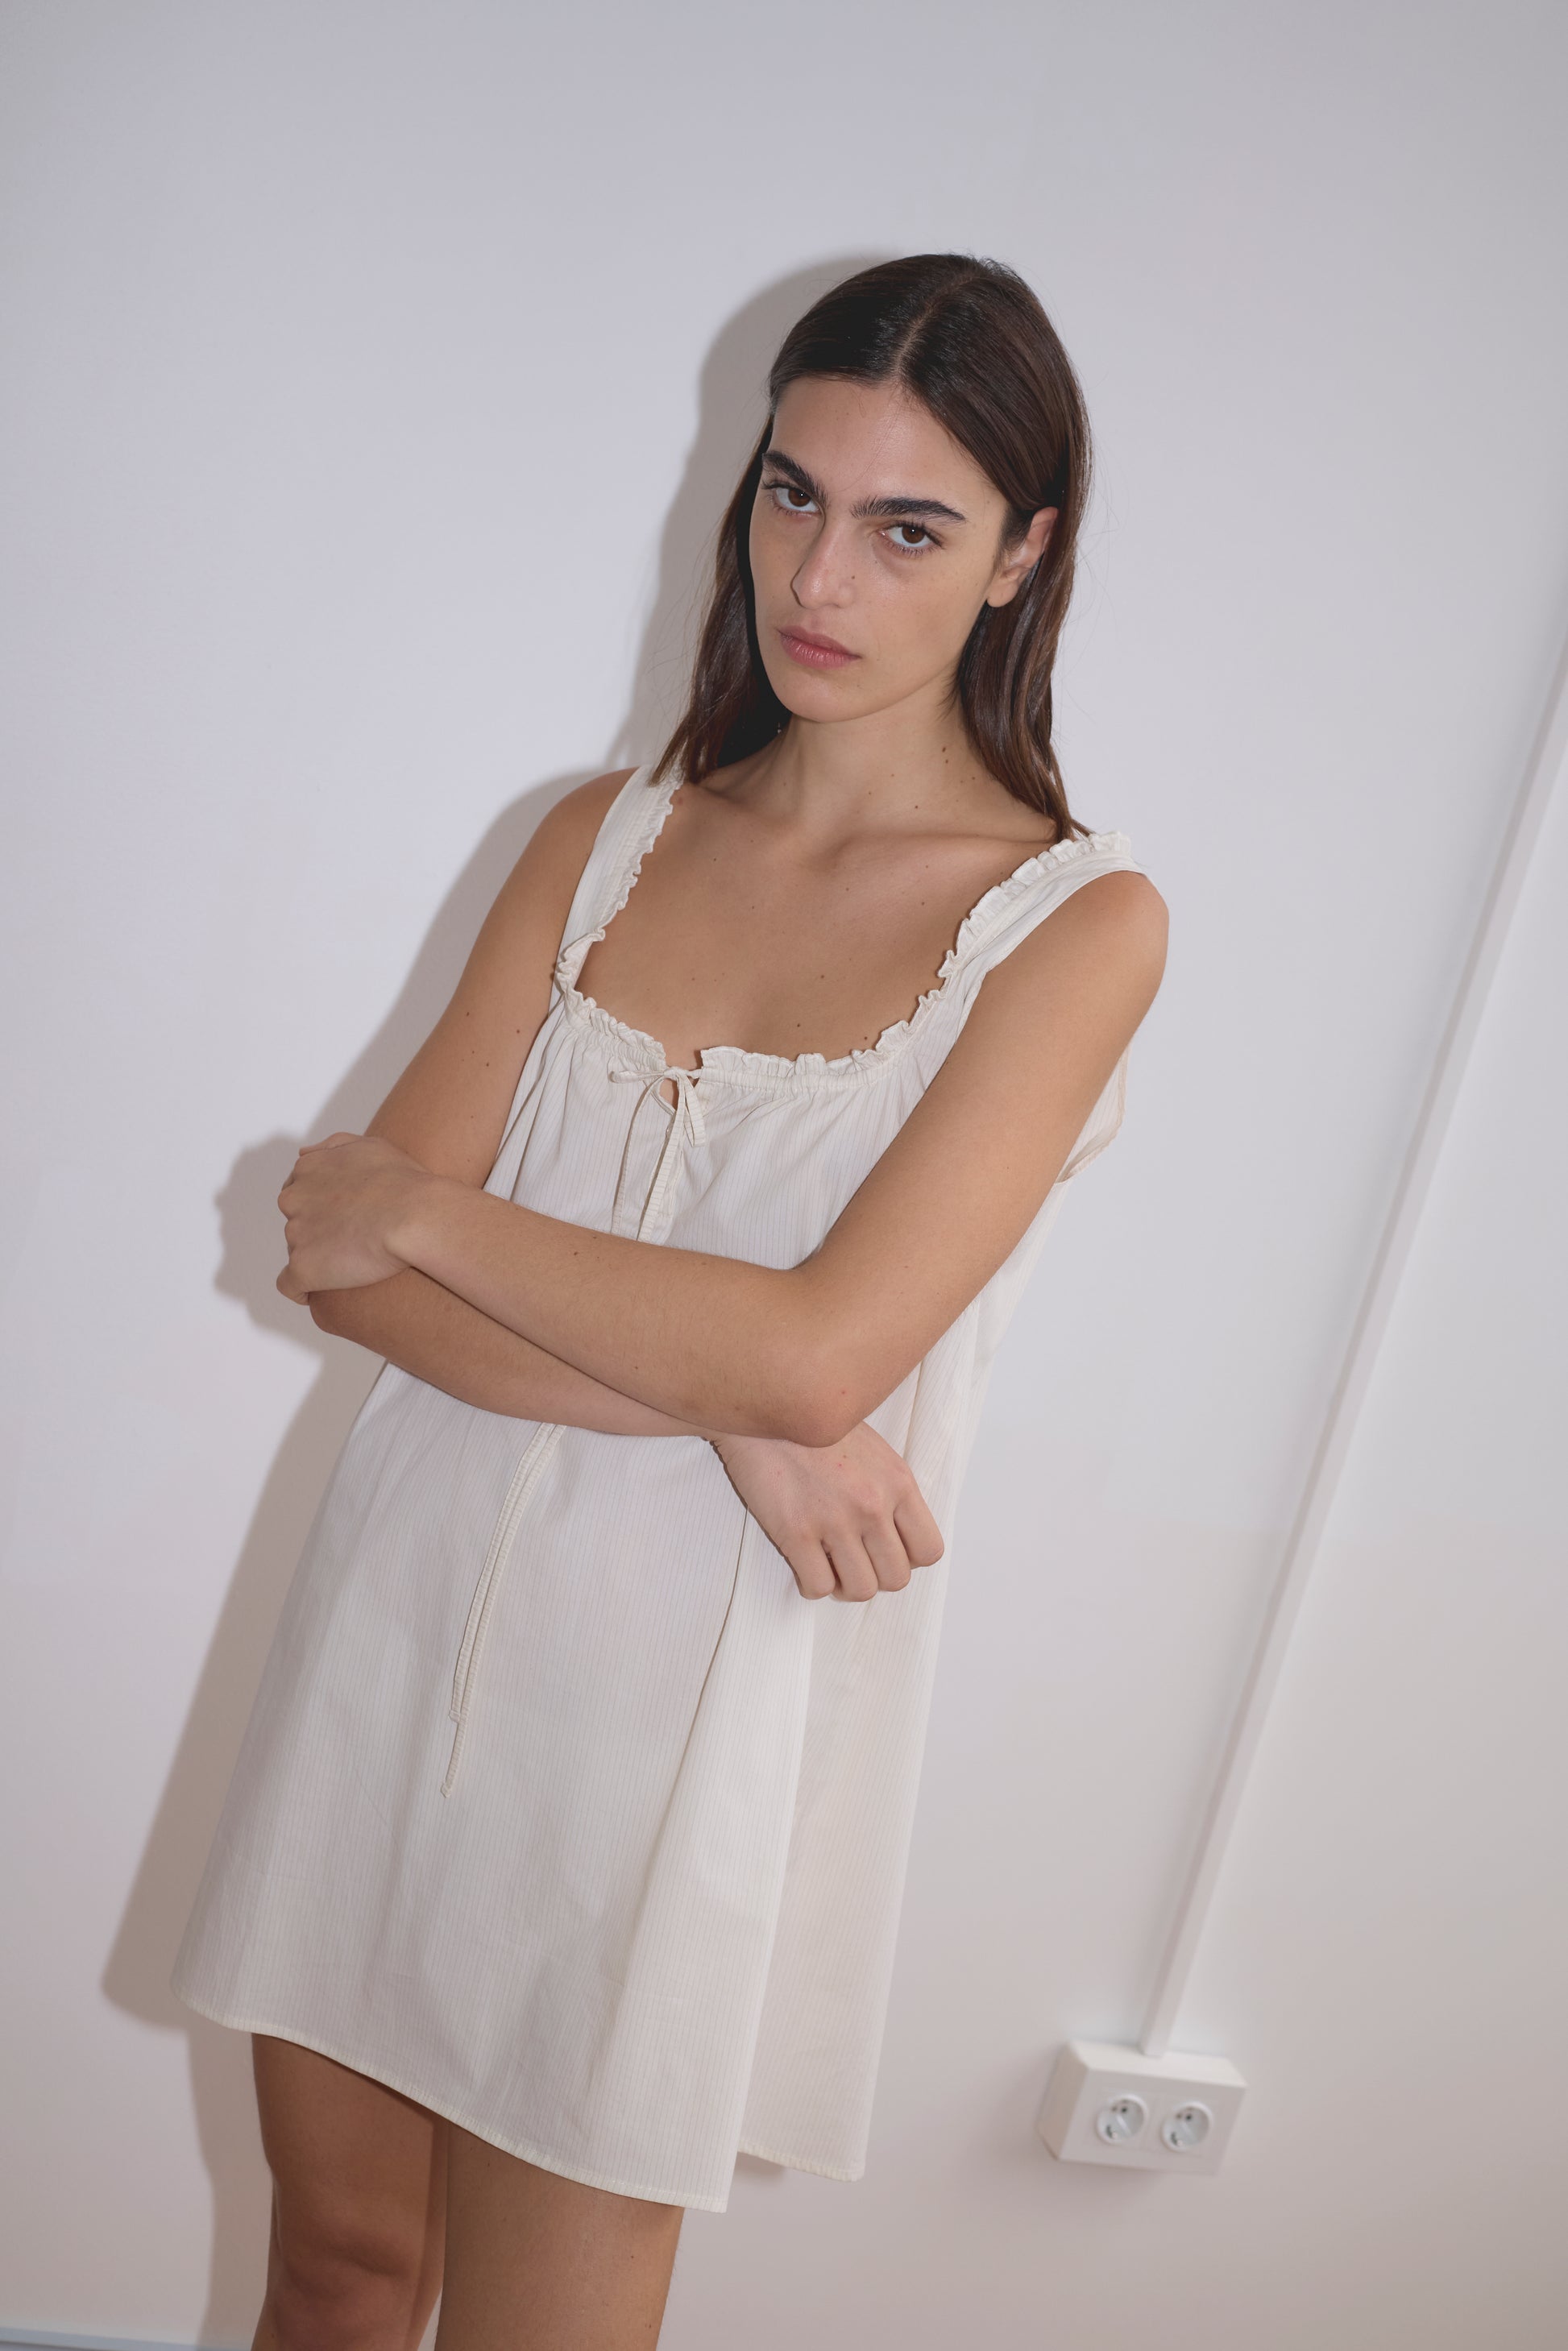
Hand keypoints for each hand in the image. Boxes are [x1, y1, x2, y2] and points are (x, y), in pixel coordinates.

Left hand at [276, 1130, 432, 1303]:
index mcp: (308, 1170)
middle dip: (319, 1231)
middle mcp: (294, 1200)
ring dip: (320, 1257)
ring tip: (355, 1264)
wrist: (414, 1216)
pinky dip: (302, 1290)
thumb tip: (304, 1152)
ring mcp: (296, 1235)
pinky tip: (320, 1292)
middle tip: (354, 1240)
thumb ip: (332, 1145)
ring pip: (299, 1251)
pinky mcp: (303, 1268)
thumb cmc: (402, 1181)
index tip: (346, 1218)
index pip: (301, 1192)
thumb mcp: (369, 1145)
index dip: (324, 1207)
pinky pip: (291, 1285)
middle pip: (297, 1221)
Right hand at [709, 1421, 943, 1600]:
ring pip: (861, 1590)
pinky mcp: (795, 1533)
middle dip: (876, 1576)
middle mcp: (873, 1506)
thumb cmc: (820, 1428)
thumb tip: (897, 1534)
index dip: (909, 1558)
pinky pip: (818, 1587)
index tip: (886, 1550)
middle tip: (855, 1561)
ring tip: (830, 1565)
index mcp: (898, 1483)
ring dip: (845, 1585)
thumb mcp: (875, 1450)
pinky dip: (812, 1584)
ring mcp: (834, 1521)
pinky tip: (805, 1563)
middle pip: (897, 1578)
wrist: (768, 1406)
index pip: (929, 1550)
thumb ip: (892, 1492)